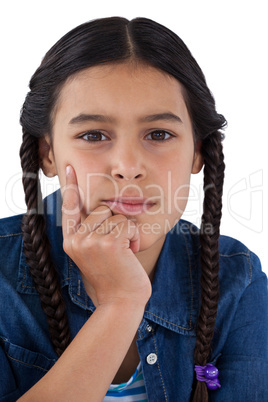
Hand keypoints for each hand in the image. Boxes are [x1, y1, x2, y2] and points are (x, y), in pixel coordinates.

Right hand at [62, 165, 151, 307]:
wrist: (121, 301)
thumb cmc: (113, 276)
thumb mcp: (95, 252)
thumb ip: (91, 230)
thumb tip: (102, 207)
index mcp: (71, 240)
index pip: (70, 208)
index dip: (70, 186)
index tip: (70, 168)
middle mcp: (77, 239)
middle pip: (102, 208)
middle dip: (116, 224)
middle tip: (116, 246)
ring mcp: (91, 241)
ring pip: (117, 215)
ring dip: (126, 231)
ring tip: (122, 251)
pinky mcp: (109, 243)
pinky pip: (128, 223)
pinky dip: (134, 236)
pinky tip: (129, 252)